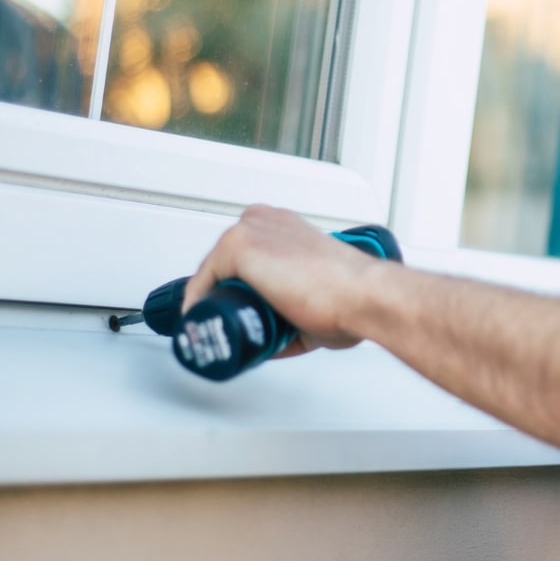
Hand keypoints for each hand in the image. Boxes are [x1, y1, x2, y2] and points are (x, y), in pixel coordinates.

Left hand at [181, 204, 380, 356]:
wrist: (362, 296)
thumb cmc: (352, 296)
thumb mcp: (316, 300)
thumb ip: (294, 313)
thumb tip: (276, 339)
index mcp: (288, 228)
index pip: (245, 252)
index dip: (233, 284)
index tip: (229, 309)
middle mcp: (269, 221)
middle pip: (225, 260)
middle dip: (219, 293)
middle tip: (220, 325)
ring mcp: (252, 230)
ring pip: (213, 268)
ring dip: (209, 298)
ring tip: (211, 329)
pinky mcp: (239, 244)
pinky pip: (203, 280)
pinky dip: (197, 303)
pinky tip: (201, 321)